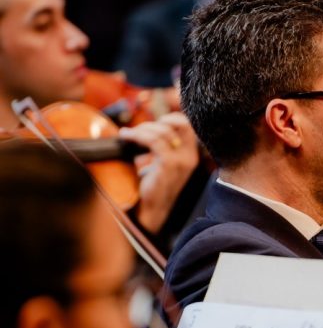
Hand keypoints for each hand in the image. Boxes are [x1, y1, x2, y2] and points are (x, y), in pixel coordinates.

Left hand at [118, 111, 199, 234]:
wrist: (153, 209)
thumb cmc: (154, 185)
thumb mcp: (162, 162)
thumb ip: (161, 146)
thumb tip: (147, 127)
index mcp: (190, 155)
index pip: (188, 126)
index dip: (172, 118)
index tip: (155, 121)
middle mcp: (189, 157)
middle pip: (178, 124)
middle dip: (155, 122)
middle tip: (138, 129)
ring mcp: (181, 161)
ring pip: (163, 132)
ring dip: (142, 129)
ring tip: (128, 133)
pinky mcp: (168, 165)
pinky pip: (154, 142)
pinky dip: (138, 136)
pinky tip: (126, 136)